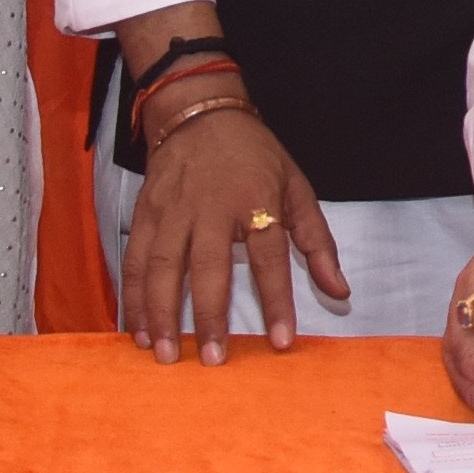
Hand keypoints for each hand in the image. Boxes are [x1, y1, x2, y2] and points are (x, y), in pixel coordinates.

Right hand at [123, 96, 339, 363]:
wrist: (200, 112)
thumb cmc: (255, 156)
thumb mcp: (298, 188)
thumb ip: (318, 243)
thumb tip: (341, 293)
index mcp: (257, 199)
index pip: (270, 256)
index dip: (277, 299)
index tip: (281, 341)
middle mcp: (212, 206)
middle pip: (208, 266)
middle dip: (208, 316)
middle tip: (211, 360)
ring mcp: (173, 209)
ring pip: (161, 266)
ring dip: (160, 313)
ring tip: (164, 354)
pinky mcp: (144, 212)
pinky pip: (134, 259)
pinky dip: (132, 297)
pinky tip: (135, 329)